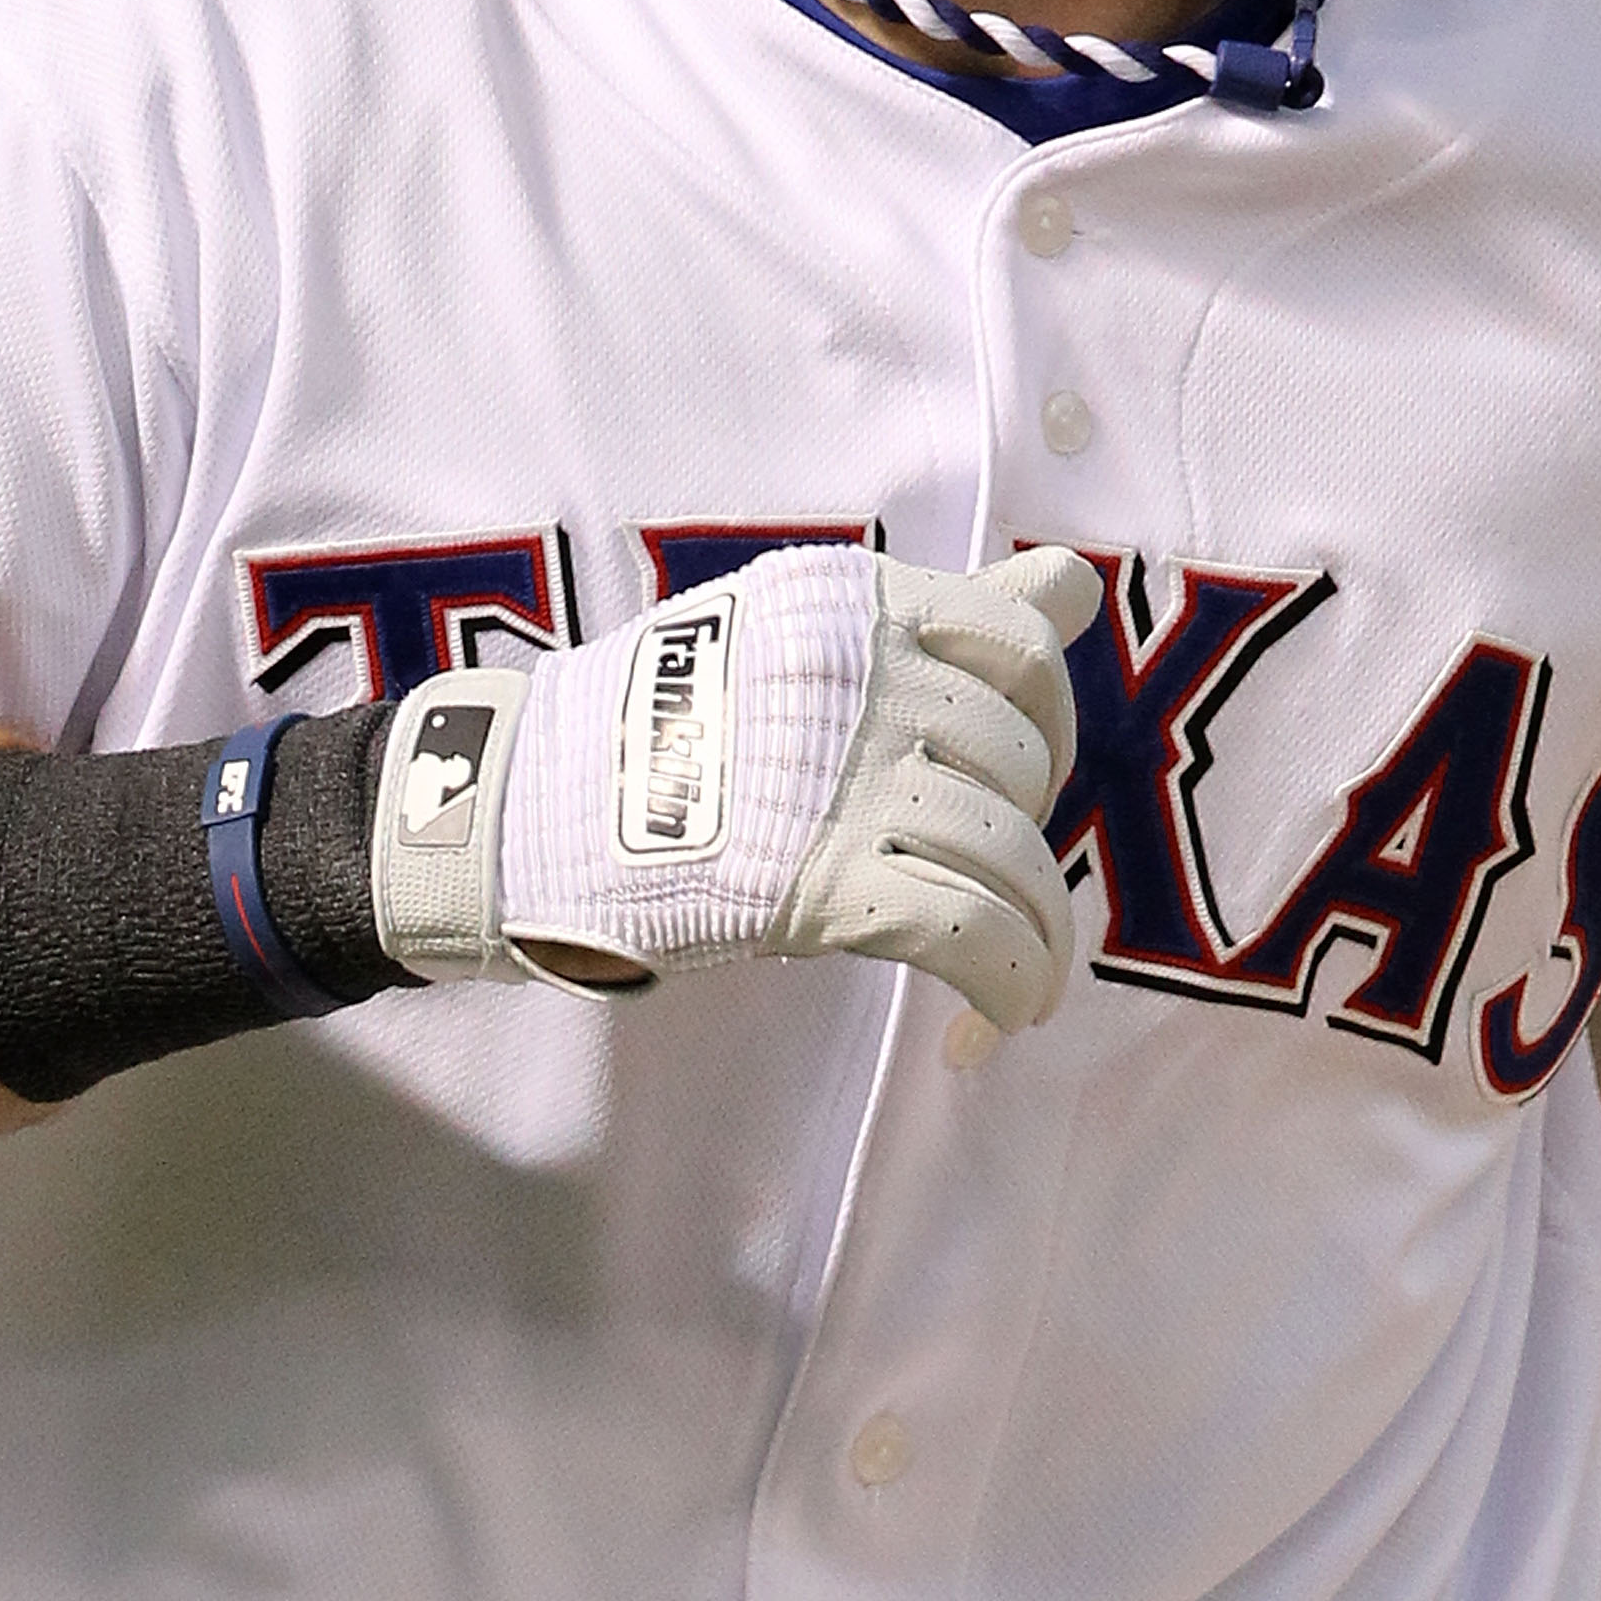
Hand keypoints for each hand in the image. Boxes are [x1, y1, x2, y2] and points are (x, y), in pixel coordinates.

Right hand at [370, 544, 1098, 1034]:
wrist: (526, 806)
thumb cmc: (660, 726)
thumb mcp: (794, 632)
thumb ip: (940, 618)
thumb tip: (1074, 585)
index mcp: (856, 606)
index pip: (1022, 641)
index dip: (1045, 717)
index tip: (1011, 772)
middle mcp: (864, 680)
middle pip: (1024, 762)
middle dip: (1026, 831)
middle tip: (981, 873)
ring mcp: (847, 783)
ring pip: (1012, 857)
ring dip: (1037, 929)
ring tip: (1022, 973)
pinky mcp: (826, 885)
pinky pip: (974, 933)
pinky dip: (1013, 982)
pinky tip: (1006, 1015)